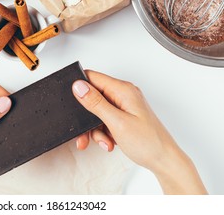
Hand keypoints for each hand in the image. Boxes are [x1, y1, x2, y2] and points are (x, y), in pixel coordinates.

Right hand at [72, 70, 206, 193]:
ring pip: (96, 111)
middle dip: (87, 115)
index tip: (74, 104)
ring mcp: (124, 106)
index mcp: (124, 90)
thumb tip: (79, 86)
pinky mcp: (124, 117)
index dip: (80, 88)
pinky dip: (103, 132)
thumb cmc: (149, 143)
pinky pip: (104, 120)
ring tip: (104, 140)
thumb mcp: (117, 122)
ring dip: (95, 128)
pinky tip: (109, 141)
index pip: (93, 77)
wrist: (164, 161)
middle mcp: (124, 95)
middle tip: (86, 131)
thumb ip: (96, 103)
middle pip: (93, 97)